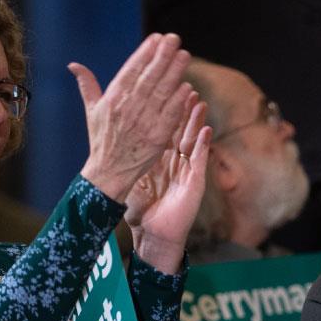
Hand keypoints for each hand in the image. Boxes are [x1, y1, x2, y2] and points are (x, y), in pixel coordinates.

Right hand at [72, 33, 192, 201]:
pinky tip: (186, 87)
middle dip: (162, 56)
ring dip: (174, 73)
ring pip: (161, 93)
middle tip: (174, 39)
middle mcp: (128, 109)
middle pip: (149, 77)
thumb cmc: (101, 140)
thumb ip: (87, 85)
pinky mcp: (157, 137)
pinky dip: (178, 101)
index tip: (156, 38)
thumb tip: (73, 65)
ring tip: (184, 56)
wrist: (109, 172)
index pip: (131, 70)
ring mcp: (143, 123)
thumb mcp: (92, 111)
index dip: (144, 53)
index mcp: (112, 99)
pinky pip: (170, 115)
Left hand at [125, 96, 211, 274]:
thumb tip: (113, 142)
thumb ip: (127, 157)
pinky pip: (200, 160)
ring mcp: (187, 170)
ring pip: (193, 140)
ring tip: (199, 101)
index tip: (160, 90)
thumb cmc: (144, 210)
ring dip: (196, 121)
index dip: (164, 109)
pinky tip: (207, 130)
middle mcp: (176, 161)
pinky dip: (204, 145)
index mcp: (161, 158)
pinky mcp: (195, 182)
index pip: (163, 128)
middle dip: (183, 108)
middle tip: (185, 85)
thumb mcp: (132, 178)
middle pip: (180, 129)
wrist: (154, 235)